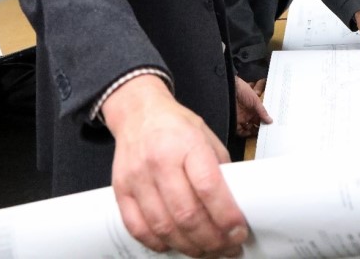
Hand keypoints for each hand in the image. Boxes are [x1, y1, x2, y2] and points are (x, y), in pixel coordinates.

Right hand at [102, 75, 247, 257]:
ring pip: (164, 227)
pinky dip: (159, 243)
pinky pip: (138, 228)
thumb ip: (220, 170)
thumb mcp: (207, 138)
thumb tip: (235, 205)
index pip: (208, 187)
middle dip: (212, 240)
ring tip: (206, 251)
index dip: (226, 216)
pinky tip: (175, 244)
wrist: (138, 114)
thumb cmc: (175, 126)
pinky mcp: (121, 191)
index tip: (239, 233)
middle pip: (187, 214)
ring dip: (189, 247)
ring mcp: (137, 177)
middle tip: (227, 248)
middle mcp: (160, 161)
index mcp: (188, 145)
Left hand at [235, 76, 272, 137]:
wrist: (230, 88)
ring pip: (248, 128)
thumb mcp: (256, 100)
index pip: (261, 117)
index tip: (269, 126)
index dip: (265, 122)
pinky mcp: (234, 121)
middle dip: (259, 128)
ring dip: (253, 132)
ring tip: (257, 133)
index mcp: (254, 108)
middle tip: (264, 132)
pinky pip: (240, 130)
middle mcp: (248, 113)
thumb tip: (270, 120)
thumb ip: (262, 111)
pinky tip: (249, 133)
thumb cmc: (243, 90)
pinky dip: (244, 133)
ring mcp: (241, 117)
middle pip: (255, 124)